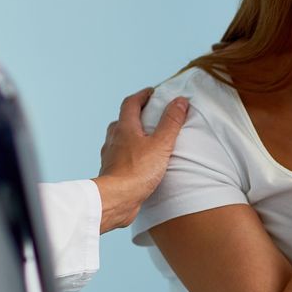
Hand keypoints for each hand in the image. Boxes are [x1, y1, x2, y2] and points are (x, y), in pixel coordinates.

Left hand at [92, 88, 188, 232]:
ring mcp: (111, 155)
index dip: (142, 95)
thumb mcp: (161, 144)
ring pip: (120, 138)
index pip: (131, 103)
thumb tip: (180, 101)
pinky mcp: (112, 171)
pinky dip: (130, 153)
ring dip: (132, 134)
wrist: (116, 199)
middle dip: (137, 115)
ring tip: (147, 138)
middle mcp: (114, 138)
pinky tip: (140, 161)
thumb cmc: (137, 171)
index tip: (153, 92)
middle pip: (123, 119)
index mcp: (125, 127)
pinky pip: (120, 156)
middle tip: (151, 115)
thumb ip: (171, 122)